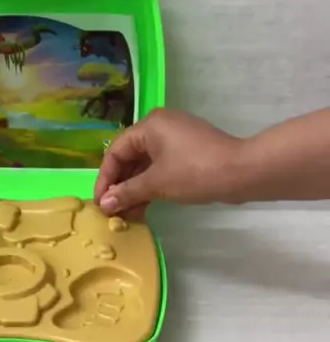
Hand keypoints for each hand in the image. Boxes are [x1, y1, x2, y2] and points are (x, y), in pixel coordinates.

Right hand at [95, 109, 242, 215]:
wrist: (241, 172)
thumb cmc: (195, 172)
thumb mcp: (157, 183)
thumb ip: (127, 192)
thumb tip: (103, 204)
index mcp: (149, 126)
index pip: (115, 151)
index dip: (105, 179)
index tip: (100, 204)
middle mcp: (160, 127)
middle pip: (129, 157)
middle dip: (120, 186)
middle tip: (112, 212)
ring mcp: (176, 139)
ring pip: (145, 165)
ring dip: (135, 190)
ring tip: (127, 215)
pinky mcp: (188, 153)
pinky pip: (161, 168)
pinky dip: (151, 186)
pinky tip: (144, 207)